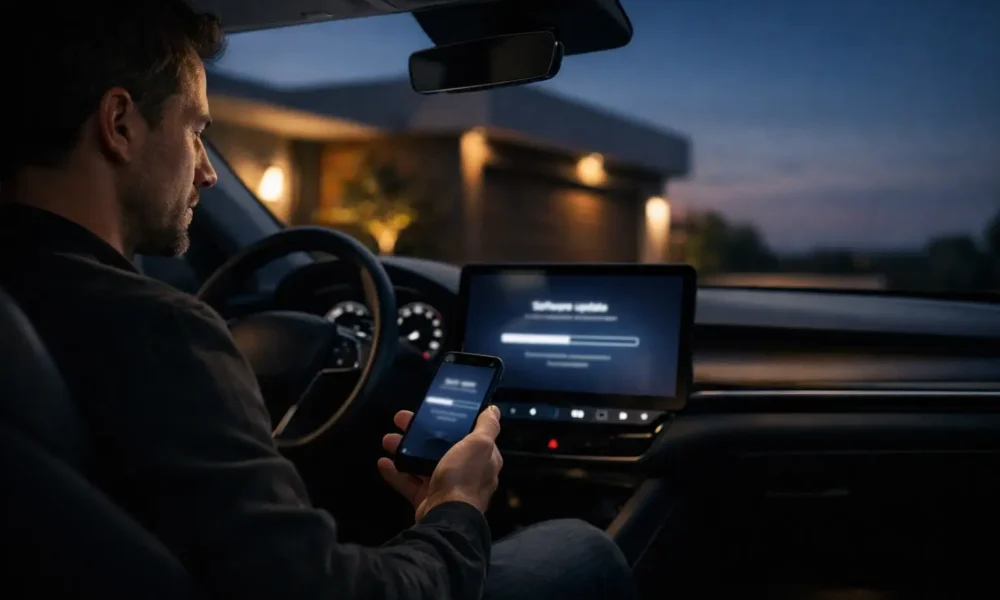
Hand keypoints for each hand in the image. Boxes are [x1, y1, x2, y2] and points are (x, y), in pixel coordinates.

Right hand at [378, 405, 502, 520]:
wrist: (446, 516)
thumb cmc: (464, 476)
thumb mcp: (480, 445)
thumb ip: (487, 426)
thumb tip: (493, 410)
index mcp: (482, 459)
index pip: (470, 435)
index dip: (453, 422)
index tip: (435, 410)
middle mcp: (466, 473)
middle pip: (441, 447)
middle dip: (420, 434)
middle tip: (402, 420)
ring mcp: (445, 487)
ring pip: (423, 463)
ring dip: (405, 450)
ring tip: (388, 440)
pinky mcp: (427, 499)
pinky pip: (410, 483)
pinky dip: (396, 473)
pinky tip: (383, 462)